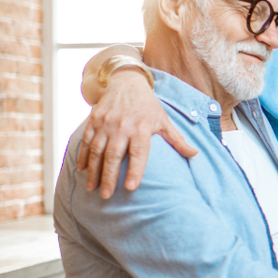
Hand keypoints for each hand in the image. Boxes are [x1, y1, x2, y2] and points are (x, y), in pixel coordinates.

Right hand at [77, 70, 198, 197]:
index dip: (135, 170)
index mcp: (142, 128)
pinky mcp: (94, 120)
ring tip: (93, 188)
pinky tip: (82, 170)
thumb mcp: (164, 121)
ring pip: (97, 150)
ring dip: (94, 170)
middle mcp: (122, 126)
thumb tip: (195, 155)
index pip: (139, 152)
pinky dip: (83, 155)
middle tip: (106, 195)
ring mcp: (106, 123)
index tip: (132, 188)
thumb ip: (178, 140)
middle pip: (114, 155)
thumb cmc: (148, 106)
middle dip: (109, 176)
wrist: (127, 82)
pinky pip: (86, 141)